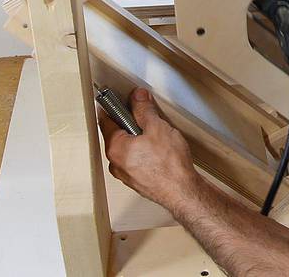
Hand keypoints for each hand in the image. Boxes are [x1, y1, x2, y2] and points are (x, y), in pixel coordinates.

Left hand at [98, 88, 199, 208]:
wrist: (182, 191)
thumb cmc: (170, 164)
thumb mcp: (157, 127)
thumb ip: (144, 109)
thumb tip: (137, 97)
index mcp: (115, 148)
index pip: (106, 120)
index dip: (115, 106)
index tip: (122, 100)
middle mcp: (115, 163)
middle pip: (116, 135)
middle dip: (129, 124)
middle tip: (145, 118)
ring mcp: (125, 175)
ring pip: (126, 150)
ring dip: (136, 140)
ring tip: (156, 137)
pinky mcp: (137, 182)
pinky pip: (135, 162)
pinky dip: (142, 154)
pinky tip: (158, 153)